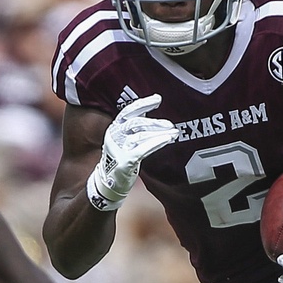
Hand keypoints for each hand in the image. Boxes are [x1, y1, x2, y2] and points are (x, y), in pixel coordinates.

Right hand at [86, 95, 179, 209]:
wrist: (108, 184)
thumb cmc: (120, 160)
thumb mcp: (124, 140)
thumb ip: (135, 128)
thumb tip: (148, 113)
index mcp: (114, 128)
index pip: (128, 112)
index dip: (143, 104)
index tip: (158, 99)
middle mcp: (114, 136)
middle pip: (136, 123)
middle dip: (155, 123)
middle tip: (170, 124)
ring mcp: (118, 149)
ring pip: (141, 136)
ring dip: (160, 133)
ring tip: (174, 133)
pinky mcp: (125, 161)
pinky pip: (143, 149)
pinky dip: (156, 143)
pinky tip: (167, 140)